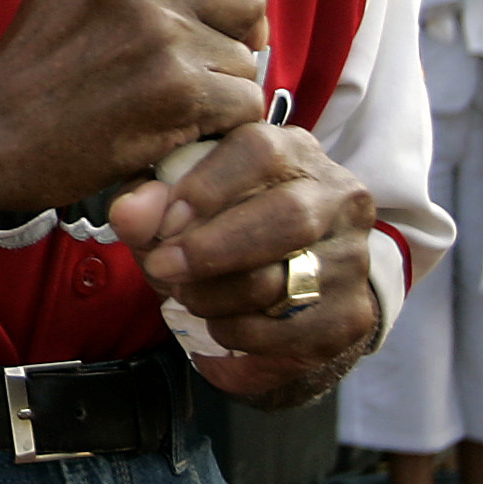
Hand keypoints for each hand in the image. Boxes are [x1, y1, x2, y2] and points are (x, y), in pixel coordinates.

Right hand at [0, 0, 267, 206]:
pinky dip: (219, 125)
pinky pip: (243, 101)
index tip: (217, 17)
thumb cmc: (33, 64)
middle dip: (239, 35)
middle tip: (206, 67)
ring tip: (168, 105)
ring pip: (245, 56)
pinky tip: (176, 130)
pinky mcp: (177, 86)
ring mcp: (159, 28)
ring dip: (218, 88)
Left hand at [109, 123, 379, 400]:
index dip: (208, 186)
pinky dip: (241, 333)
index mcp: (295, 150)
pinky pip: (291, 332)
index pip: (260, 150)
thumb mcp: (181, 201)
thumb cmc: (225, 224)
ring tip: (186, 297)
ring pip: (285, 280)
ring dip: (218, 296)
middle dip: (213, 248)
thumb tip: (129, 214)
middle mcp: (338, 195)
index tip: (165, 222)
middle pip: (287, 215)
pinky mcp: (354, 314)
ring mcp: (352, 256)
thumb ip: (150, 200)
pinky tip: (218, 324)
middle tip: (162, 268)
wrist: (293, 281)